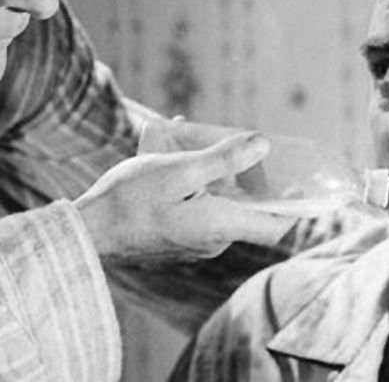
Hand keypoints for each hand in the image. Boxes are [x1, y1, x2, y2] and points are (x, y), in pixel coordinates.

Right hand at [74, 131, 294, 261]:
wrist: (88, 230)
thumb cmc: (130, 198)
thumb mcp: (179, 170)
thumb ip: (223, 159)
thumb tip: (263, 144)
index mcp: (219, 226)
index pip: (275, 227)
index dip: (294, 207)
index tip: (300, 183)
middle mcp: (212, 242)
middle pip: (248, 212)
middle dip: (247, 179)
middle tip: (238, 146)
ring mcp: (192, 245)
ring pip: (220, 209)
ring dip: (216, 178)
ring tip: (191, 143)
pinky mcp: (175, 242)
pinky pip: (198, 213)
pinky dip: (196, 188)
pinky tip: (170, 161)